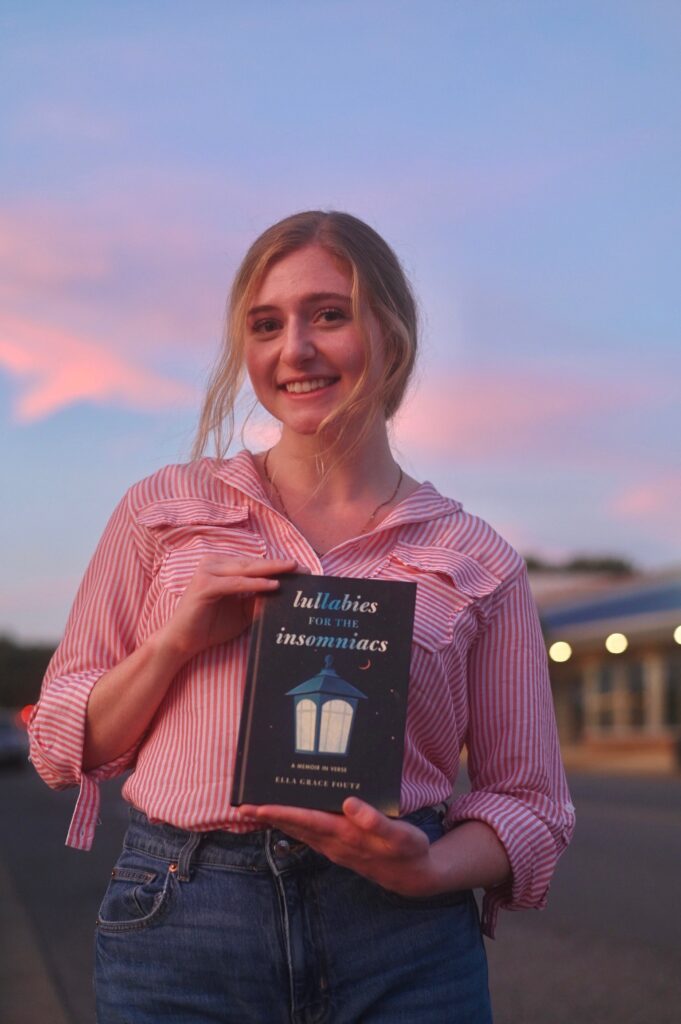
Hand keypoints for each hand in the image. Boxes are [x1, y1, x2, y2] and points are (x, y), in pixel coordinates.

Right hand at [158, 556, 300, 661]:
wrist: (183, 642)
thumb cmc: (209, 626)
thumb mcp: (241, 612)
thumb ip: (258, 600)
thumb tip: (284, 594)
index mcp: (221, 566)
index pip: (255, 564)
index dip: (278, 566)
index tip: (303, 570)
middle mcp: (213, 563)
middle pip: (253, 563)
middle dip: (280, 566)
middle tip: (304, 568)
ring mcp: (207, 572)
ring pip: (246, 570)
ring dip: (271, 570)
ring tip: (294, 571)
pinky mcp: (204, 585)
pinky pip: (235, 583)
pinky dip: (255, 584)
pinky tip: (273, 585)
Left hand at [240, 797, 443, 897]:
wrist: (413, 875)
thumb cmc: (407, 850)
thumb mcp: (399, 835)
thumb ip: (375, 821)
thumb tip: (350, 804)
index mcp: (346, 835)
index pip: (307, 821)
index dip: (282, 813)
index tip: (258, 807)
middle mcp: (335, 843)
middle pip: (296, 827)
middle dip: (269, 817)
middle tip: (241, 807)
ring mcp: (335, 848)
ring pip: (300, 832)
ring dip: (277, 822)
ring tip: (255, 811)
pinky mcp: (338, 848)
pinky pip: (309, 835)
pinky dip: (294, 825)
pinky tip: (287, 818)